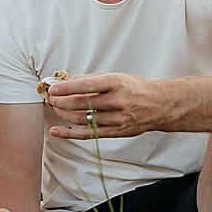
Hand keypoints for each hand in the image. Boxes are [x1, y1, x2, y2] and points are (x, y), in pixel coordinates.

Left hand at [45, 71, 159, 139]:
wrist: (159, 105)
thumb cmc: (137, 88)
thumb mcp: (117, 76)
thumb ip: (93, 80)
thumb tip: (69, 82)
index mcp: (117, 84)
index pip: (86, 86)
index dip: (66, 88)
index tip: (53, 88)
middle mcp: (117, 102)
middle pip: (81, 104)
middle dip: (61, 101)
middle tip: (51, 97)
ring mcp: (116, 119)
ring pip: (82, 119)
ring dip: (64, 114)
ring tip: (55, 108)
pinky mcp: (115, 132)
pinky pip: (88, 134)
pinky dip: (70, 133)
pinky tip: (57, 130)